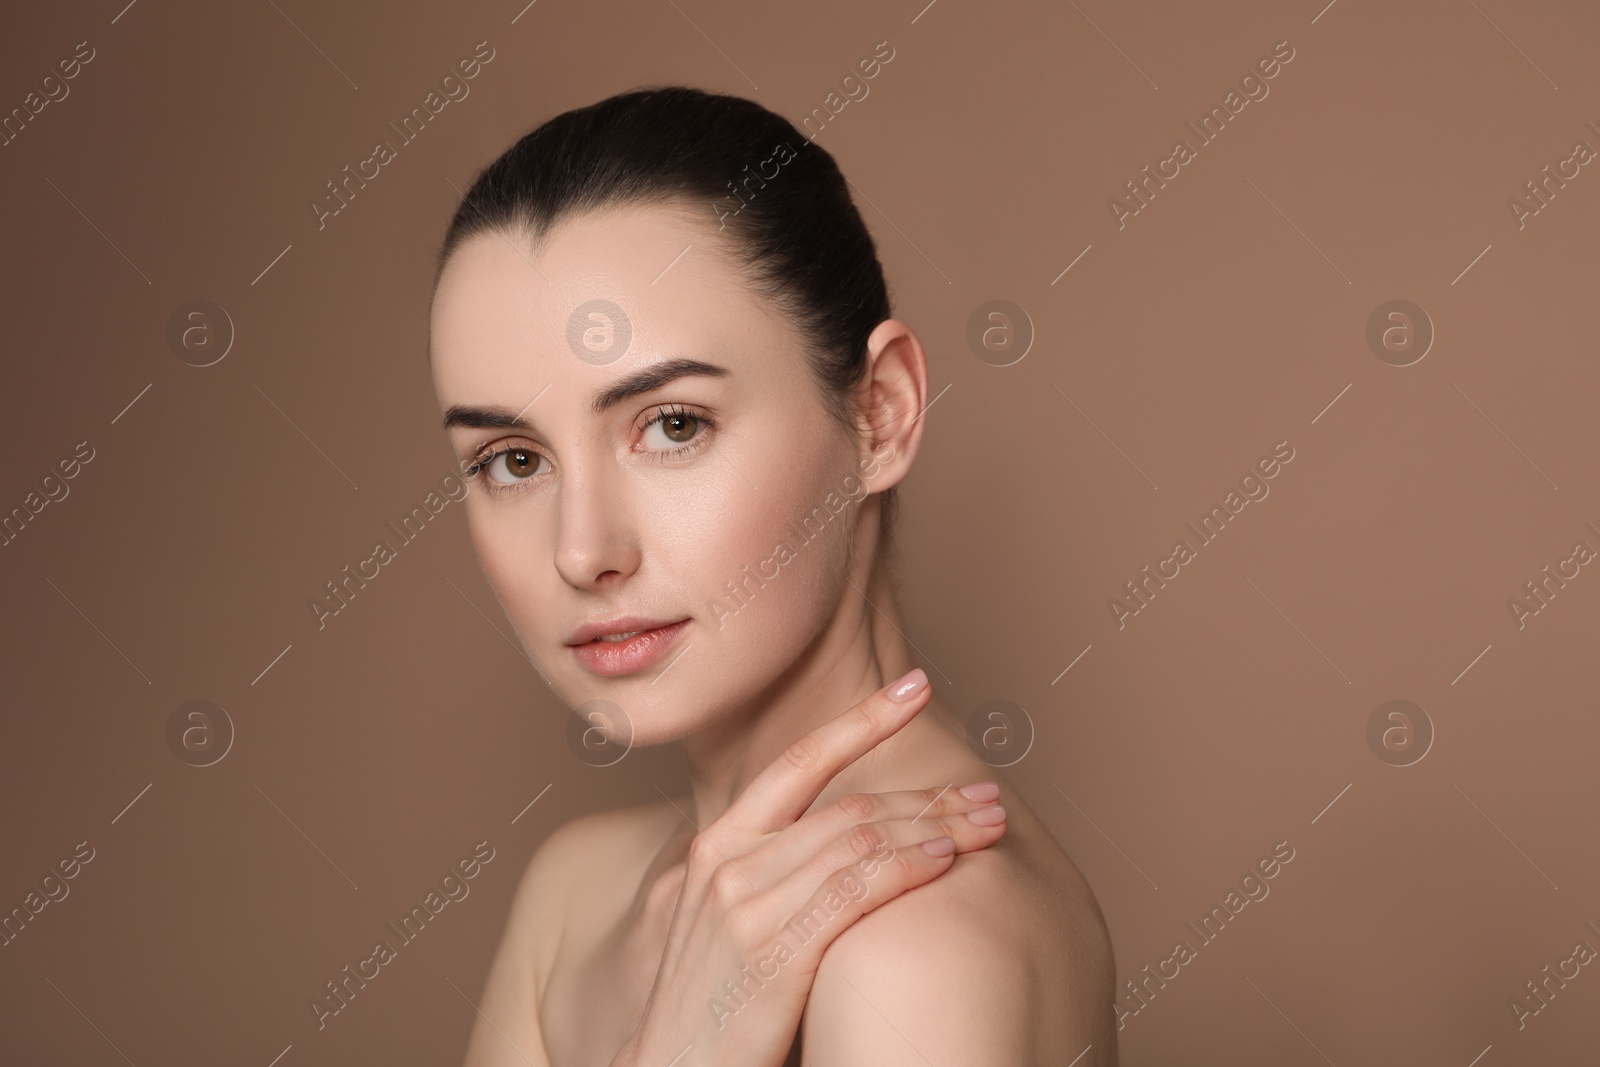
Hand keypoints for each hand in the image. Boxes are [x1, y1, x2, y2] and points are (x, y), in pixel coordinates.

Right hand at [610, 668, 1008, 1066]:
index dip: (860, 720)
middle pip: (847, 805)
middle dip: (926, 796)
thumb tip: (841, 848)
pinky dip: (907, 868)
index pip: (799, 764)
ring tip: (987, 824)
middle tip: (984, 791)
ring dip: (934, 827)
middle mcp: (727, 862)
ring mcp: (745, 905)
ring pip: (859, 840)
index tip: (912, 688)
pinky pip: (853, 892)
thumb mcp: (722, 922)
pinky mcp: (771, 952)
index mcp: (716, 845)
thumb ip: (769, 875)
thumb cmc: (707, 1011)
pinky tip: (946, 861)